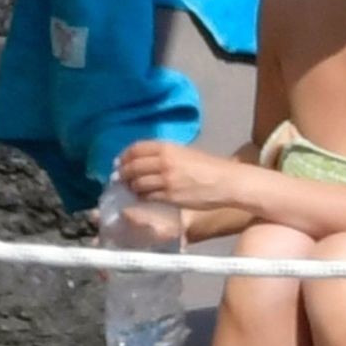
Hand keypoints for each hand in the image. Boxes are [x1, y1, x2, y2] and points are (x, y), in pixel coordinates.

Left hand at [117, 141, 242, 212]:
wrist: (225, 181)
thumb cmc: (208, 166)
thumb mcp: (185, 153)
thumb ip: (164, 155)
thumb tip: (142, 161)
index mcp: (168, 148)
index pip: (136, 149)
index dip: (124, 156)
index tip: (119, 162)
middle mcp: (164, 162)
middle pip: (133, 167)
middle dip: (123, 173)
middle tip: (119, 178)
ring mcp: (166, 180)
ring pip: (137, 184)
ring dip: (131, 187)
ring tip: (131, 189)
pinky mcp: (170, 197)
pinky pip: (147, 197)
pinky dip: (141, 197)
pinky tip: (142, 197)